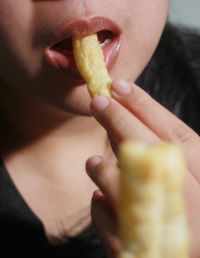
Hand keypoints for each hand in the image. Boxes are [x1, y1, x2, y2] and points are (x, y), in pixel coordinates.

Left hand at [86, 79, 199, 257]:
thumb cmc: (191, 216)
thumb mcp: (194, 179)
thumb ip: (174, 160)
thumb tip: (135, 132)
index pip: (176, 135)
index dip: (146, 107)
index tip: (120, 86)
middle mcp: (193, 211)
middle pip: (151, 152)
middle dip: (120, 121)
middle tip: (98, 100)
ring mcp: (165, 236)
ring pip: (125, 189)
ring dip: (104, 169)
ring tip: (94, 162)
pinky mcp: (138, 256)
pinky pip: (110, 226)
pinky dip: (100, 207)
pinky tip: (99, 197)